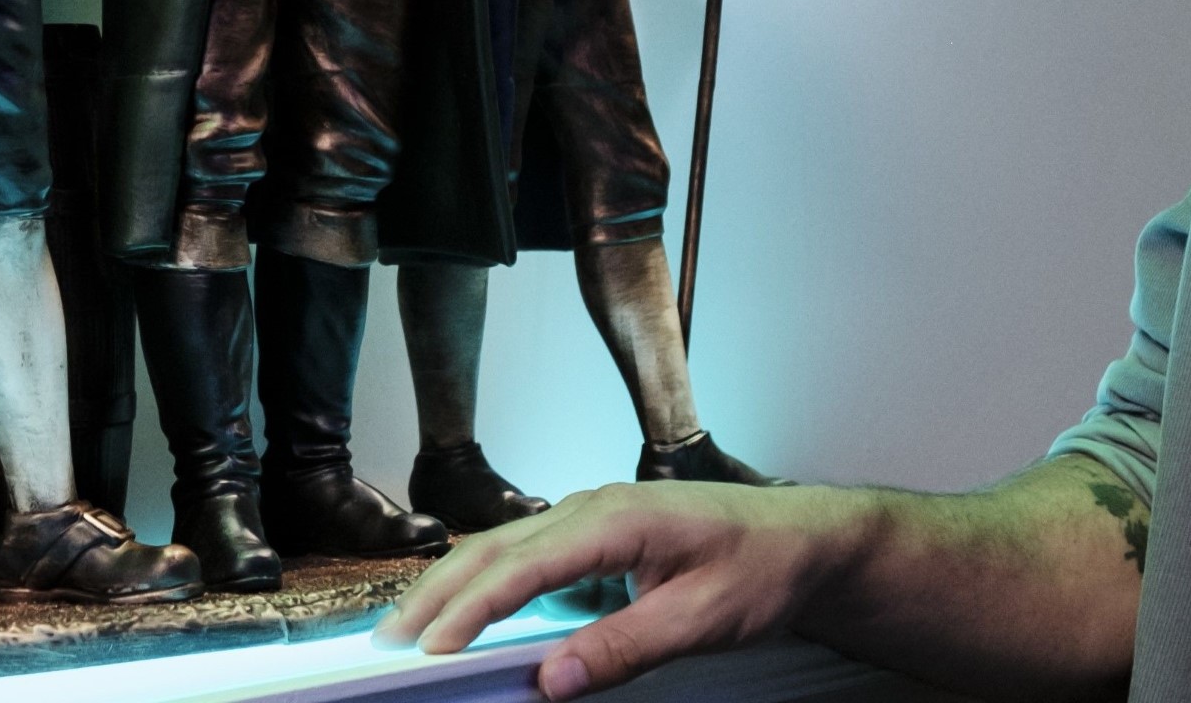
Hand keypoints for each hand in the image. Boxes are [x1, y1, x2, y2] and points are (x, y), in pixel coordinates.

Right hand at [379, 483, 859, 697]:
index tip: (431, 649)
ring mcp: (590, 517)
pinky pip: (527, 557)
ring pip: (503, 549)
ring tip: (411, 628)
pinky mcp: (596, 537)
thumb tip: (554, 683)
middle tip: (389, 640)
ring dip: (454, 587)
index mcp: (613, 519)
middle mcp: (590, 507)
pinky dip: (487, 584)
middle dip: (436, 595)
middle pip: (494, 549)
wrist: (801, 539)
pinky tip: (469, 614)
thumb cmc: (760, 567)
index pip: (521, 566)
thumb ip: (625, 648)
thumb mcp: (701, 618)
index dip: (471, 610)